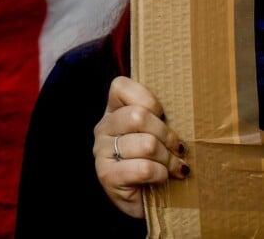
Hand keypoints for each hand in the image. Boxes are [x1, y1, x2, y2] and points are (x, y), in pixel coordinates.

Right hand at [94, 76, 188, 218]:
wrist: (149, 203)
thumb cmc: (158, 163)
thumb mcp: (160, 134)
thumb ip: (162, 118)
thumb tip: (189, 106)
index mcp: (113, 112)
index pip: (120, 86)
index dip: (148, 99)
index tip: (162, 116)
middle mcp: (103, 128)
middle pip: (139, 117)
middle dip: (168, 136)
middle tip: (178, 150)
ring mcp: (101, 152)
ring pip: (146, 144)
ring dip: (168, 160)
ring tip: (174, 168)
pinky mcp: (107, 175)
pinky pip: (144, 168)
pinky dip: (160, 175)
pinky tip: (161, 179)